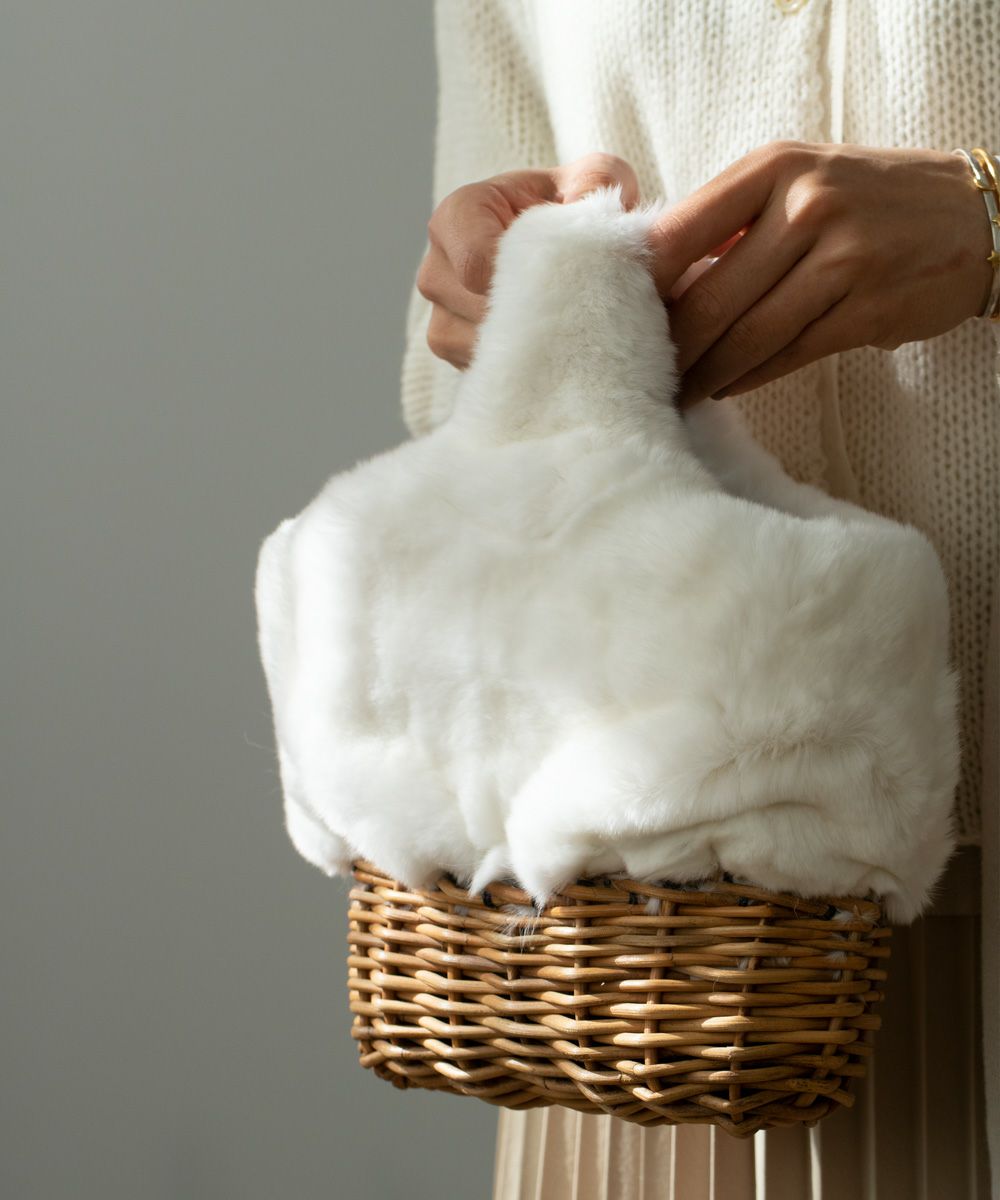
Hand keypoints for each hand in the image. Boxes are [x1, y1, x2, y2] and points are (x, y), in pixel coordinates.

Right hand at [417, 153, 644, 368]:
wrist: (566, 254)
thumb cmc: (576, 212)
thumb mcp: (598, 182)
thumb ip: (601, 184)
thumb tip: (600, 216)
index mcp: (459, 214)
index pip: (475, 263)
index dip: (522, 282)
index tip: (563, 283)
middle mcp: (437, 265)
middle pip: (476, 310)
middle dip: (531, 313)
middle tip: (578, 306)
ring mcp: (438, 313)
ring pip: (478, 346)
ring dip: (527, 341)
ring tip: (564, 322)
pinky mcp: (451, 350)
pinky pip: (482, 368)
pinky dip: (519, 362)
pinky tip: (547, 344)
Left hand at [647, 141, 994, 408]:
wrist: (971, 216)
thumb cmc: (865, 200)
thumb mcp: (798, 179)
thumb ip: (731, 221)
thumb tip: (658, 279)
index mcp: (772, 168)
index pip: (679, 232)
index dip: (641, 287)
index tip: (616, 320)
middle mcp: (804, 207)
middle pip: (709, 297)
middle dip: (670, 346)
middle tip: (637, 374)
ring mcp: (840, 259)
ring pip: (747, 335)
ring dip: (703, 373)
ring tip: (675, 393)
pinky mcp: (865, 309)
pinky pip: (788, 355)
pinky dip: (748, 377)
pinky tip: (723, 387)